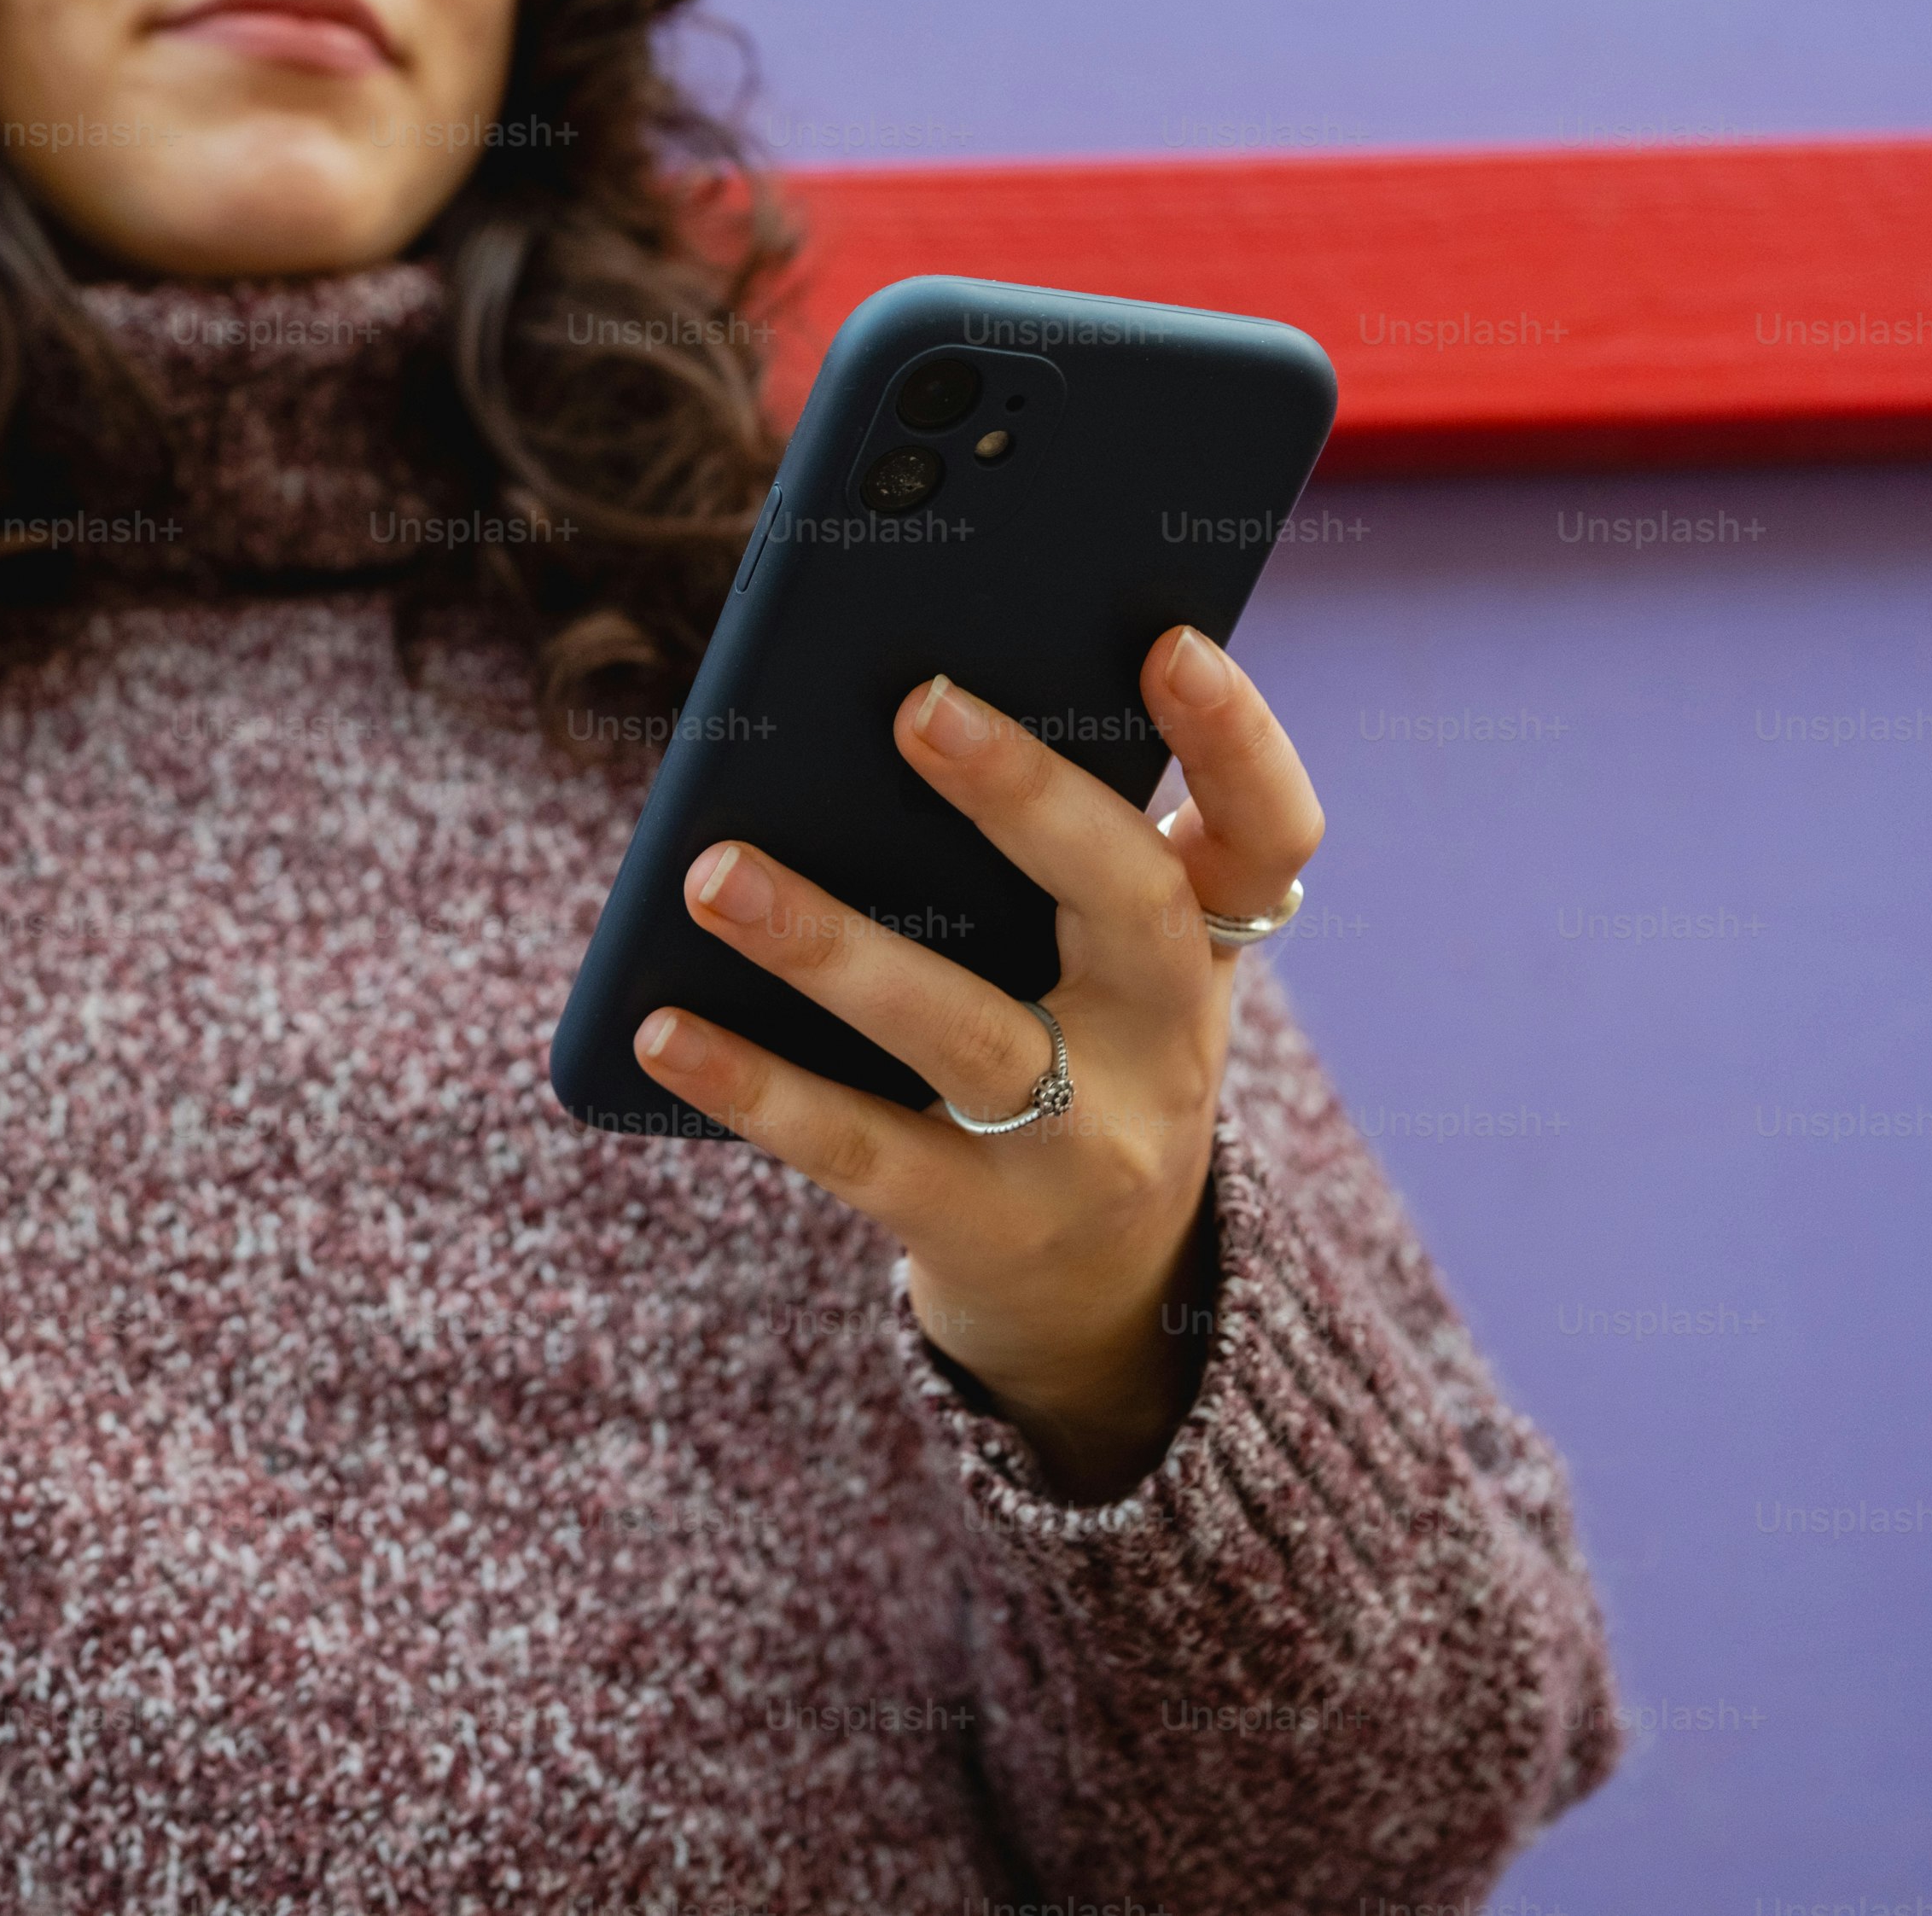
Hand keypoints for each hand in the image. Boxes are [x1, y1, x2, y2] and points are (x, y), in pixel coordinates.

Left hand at [628, 626, 1324, 1500]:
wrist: (1094, 1292)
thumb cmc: (1069, 1051)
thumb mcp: (1095, 956)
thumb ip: (1035, 845)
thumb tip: (883, 694)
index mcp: (1206, 941)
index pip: (1269, 831)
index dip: (1238, 737)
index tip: (1168, 638)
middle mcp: (1170, 1040)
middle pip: (1132, 905)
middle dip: (1029, 798)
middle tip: (916, 704)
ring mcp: (1087, 1145)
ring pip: (970, 1035)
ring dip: (834, 947)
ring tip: (715, 873)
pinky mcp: (982, 1225)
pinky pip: (859, 1147)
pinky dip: (754, 1085)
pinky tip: (662, 1027)